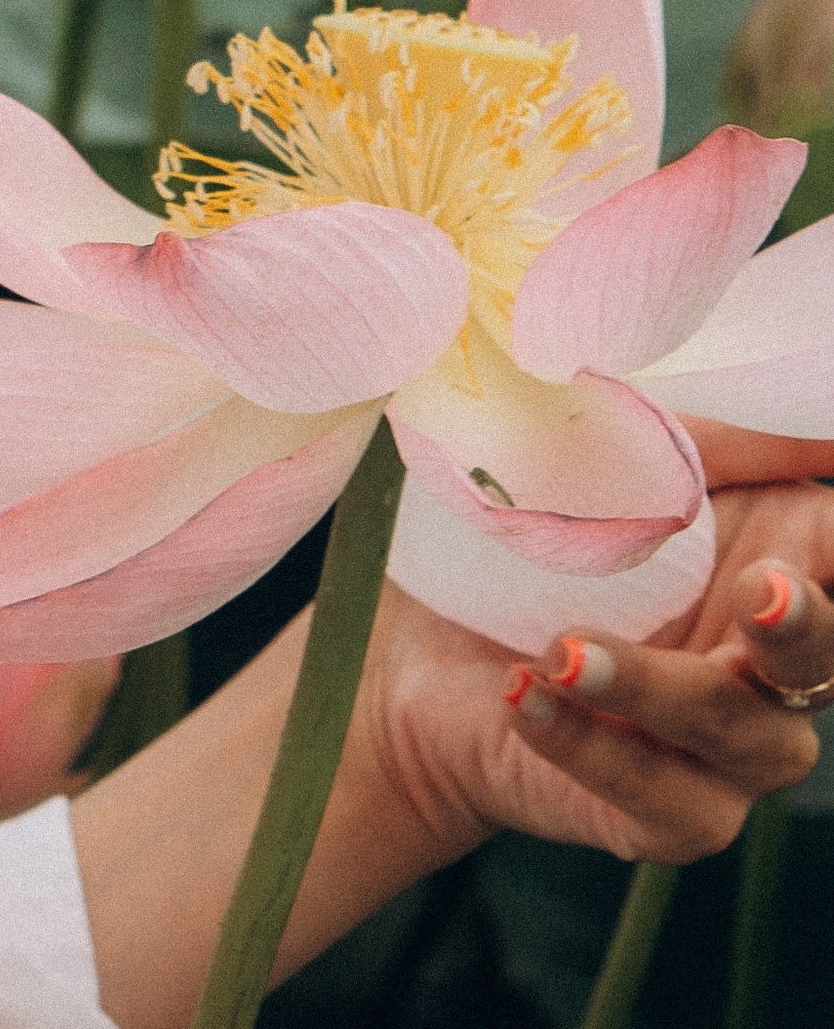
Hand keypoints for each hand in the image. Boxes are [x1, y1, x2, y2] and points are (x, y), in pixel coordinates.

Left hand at [352, 480, 833, 871]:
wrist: (425, 653)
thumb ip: (725, 437)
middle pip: (826, 658)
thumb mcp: (625, 456)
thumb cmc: (538, 536)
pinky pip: (653, 794)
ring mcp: (729, 755)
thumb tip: (817, 399)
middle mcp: (771, 671)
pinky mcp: (668, 818)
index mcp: (779, 566)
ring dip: (651, 686)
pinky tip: (523, 693)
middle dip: (802, 626)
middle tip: (763, 587)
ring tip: (560, 649)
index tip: (793, 554)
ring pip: (735, 731)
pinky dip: (584, 741)